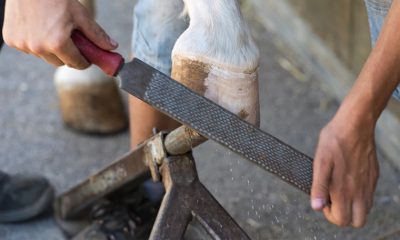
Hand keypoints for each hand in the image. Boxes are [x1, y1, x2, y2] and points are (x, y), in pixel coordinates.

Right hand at [3, 0, 117, 68]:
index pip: (77, 64)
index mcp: (57, 43)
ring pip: (44, 57)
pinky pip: (29, 49)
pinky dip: (35, 43)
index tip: (88, 57)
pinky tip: (38, 28)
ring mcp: (23, 44)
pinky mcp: (11, 40)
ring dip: (51, 50)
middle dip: (68, 56)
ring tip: (54, 30)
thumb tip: (112, 48)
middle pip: (60, 63)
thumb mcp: (80, 16)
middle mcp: (38, 47)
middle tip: (72, 42)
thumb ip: (96, 35)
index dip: (85, 61)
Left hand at [311, 113, 378, 227]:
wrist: (355, 124)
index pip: (341, 219)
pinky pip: (369, 196)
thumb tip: (316, 206)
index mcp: (344, 189)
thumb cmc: (334, 141)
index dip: (329, 214)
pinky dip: (359, 196)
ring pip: (365, 210)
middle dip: (343, 215)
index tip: (323, 200)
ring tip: (339, 190)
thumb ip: (318, 186)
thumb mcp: (320, 162)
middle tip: (332, 199)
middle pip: (356, 221)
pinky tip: (349, 181)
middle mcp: (359, 190)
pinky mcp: (373, 176)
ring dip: (352, 207)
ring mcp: (368, 184)